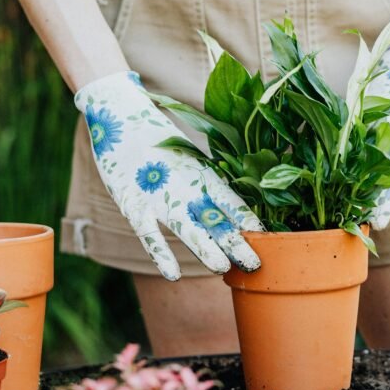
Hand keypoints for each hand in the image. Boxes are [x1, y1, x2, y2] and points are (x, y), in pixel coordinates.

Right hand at [75, 72, 262, 279]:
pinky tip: (173, 275)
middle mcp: (187, 186)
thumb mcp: (190, 161)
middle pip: (216, 220)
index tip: (270, 240)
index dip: (249, 221)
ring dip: (206, 249)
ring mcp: (160, 196)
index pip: (233, 202)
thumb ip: (208, 185)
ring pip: (187, 228)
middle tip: (255, 265)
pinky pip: (149, 234)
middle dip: (236, 243)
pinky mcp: (134, 203)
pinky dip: (161, 254)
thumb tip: (233, 212)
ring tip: (222, 268)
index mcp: (203, 175)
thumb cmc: (160, 143)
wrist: (119, 115)